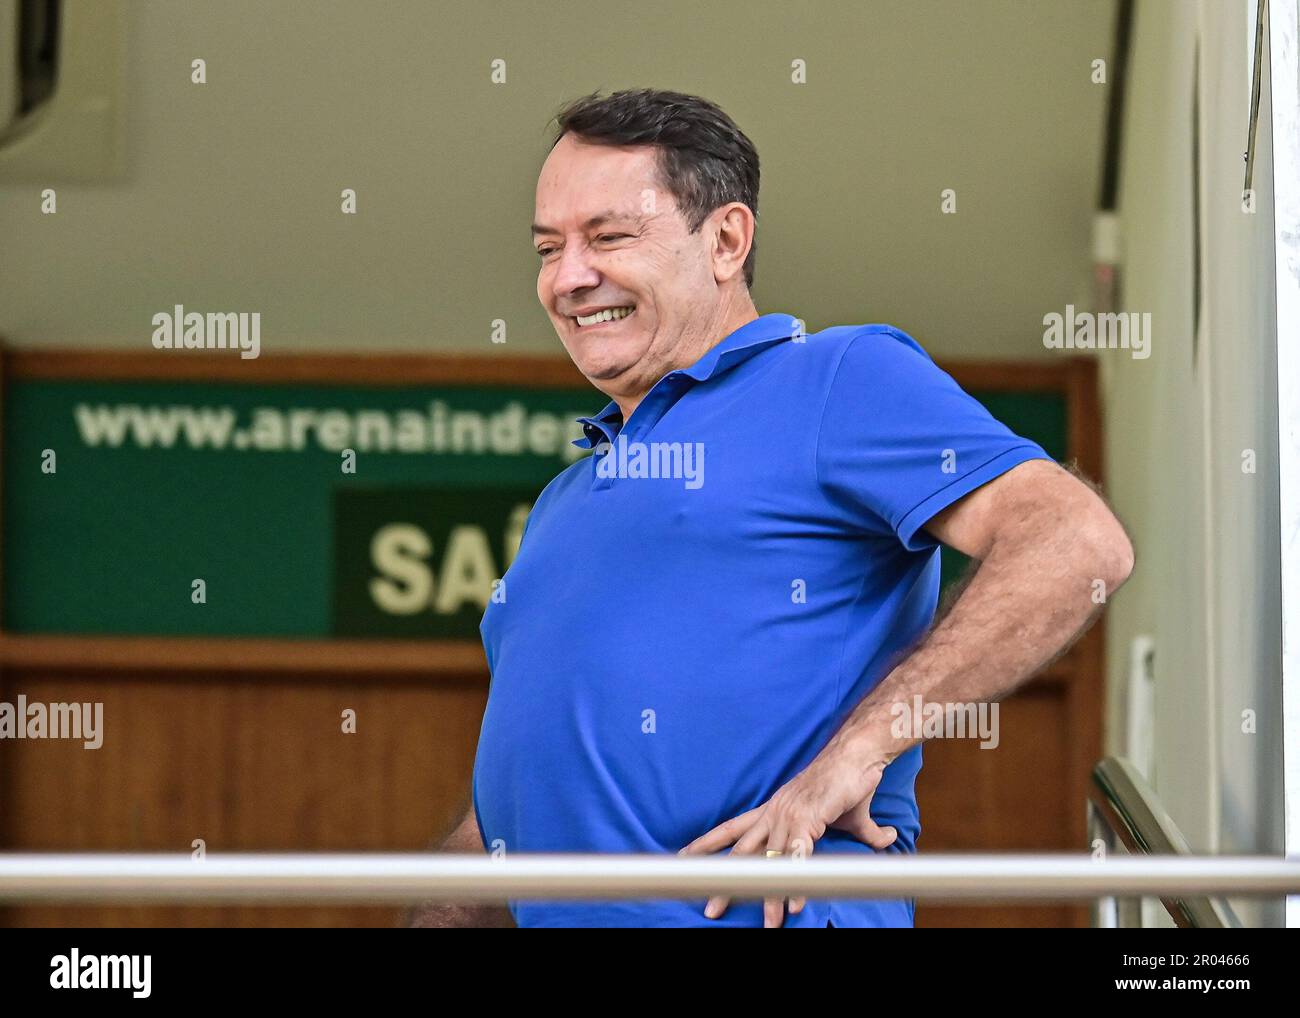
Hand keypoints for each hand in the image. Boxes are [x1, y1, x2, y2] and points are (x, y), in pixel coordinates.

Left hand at [678, 750, 896, 926]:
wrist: (859, 755)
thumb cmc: (850, 781)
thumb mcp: (851, 817)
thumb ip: (865, 834)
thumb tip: (887, 840)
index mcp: (774, 810)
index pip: (732, 829)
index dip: (707, 844)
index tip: (684, 858)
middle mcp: (775, 813)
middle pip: (743, 852)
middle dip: (726, 881)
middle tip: (709, 907)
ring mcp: (789, 816)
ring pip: (772, 862)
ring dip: (767, 894)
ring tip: (767, 923)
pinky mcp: (809, 818)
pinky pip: (798, 856)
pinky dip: (796, 879)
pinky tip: (793, 903)